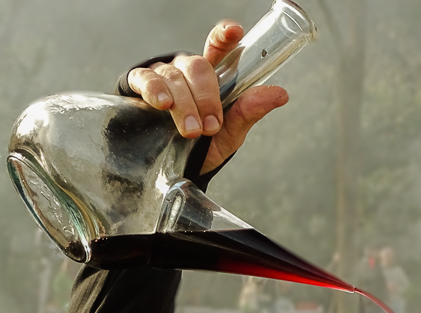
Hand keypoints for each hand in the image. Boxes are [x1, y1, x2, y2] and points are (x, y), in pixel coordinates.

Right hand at [126, 21, 288, 175]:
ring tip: (191, 132)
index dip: (225, 37)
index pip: (219, 48)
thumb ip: (249, 113)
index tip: (235, 32)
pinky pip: (145, 79)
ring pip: (174, 77)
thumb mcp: (228, 134)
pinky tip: (162, 104)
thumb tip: (280, 94)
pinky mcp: (140, 85)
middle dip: (206, 97)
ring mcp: (163, 76)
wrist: (172, 171)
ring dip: (184, 105)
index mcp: (211, 78)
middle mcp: (187, 71)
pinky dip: (155, 90)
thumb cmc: (202, 147)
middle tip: (210, 127)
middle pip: (198, 67)